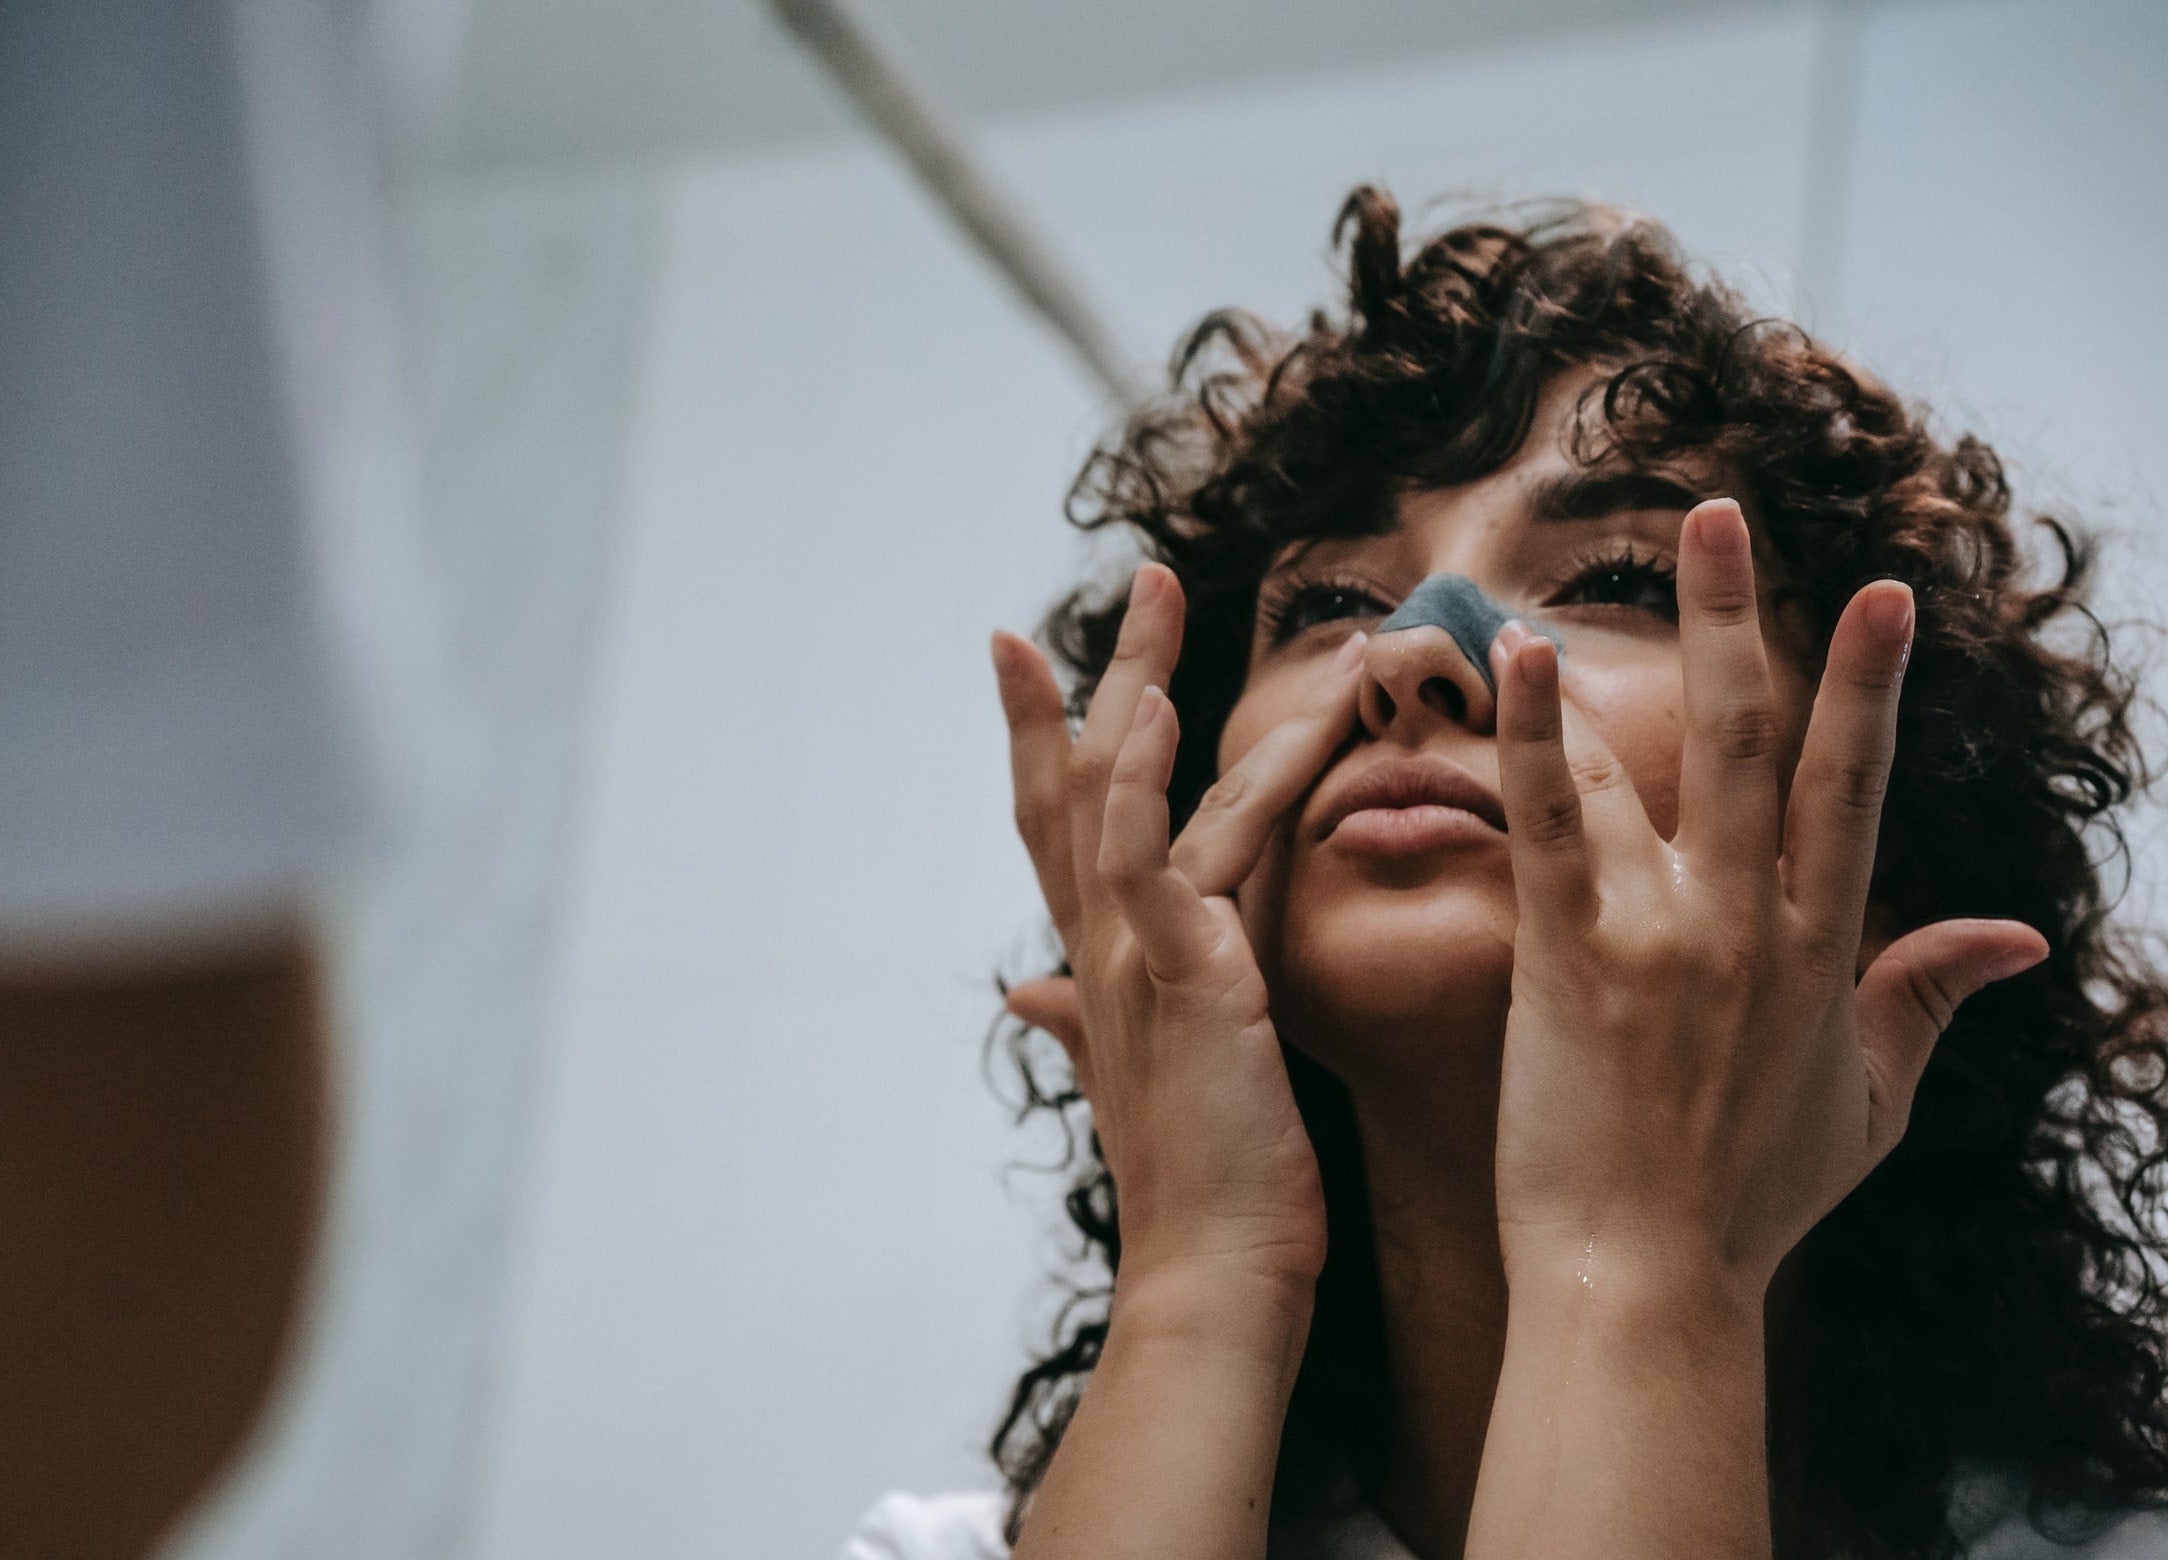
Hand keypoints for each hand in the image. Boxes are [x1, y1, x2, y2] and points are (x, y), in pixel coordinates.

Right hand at [993, 562, 1364, 1294]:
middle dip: (1101, 672)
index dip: (1038, 732)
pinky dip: (1146, 781)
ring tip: (1168, 593)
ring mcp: (1133, 952)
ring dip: (1142, 683)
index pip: (1061, 822)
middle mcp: (1103, 942)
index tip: (1024, 652)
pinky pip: (1150, 856)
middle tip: (1143, 574)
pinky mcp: (1177, 973)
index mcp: (1105, 959)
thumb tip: (1022, 991)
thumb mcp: (1142, 1074)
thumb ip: (1084, 1016)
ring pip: (1121, 794)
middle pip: (1079, 779)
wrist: (1218, 1272)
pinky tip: (1156, 714)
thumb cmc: (1201, 1181)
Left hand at [1486, 498, 2046, 1300]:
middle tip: (1722, 512)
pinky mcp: (1575, 960)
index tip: (1883, 594)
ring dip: (1605, 659)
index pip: (1852, 788)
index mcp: (1824, 950)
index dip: (1867, 685)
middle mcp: (1753, 924)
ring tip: (1557, 578)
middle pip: (1752, 738)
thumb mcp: (1867, 1102)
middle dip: (1741, 616)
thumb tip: (2017, 940)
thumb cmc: (1748, 1201)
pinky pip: (1551, 823)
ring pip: (1646, 764)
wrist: (1646, 1281)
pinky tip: (1517, 661)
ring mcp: (1666, 937)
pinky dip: (1535, 736)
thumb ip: (1928, 1002)